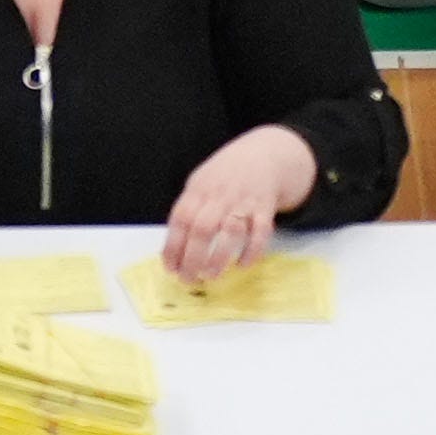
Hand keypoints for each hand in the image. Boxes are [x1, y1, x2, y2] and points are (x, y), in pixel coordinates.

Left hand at [156, 127, 319, 285]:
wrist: (264, 154)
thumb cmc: (226, 175)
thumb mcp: (201, 182)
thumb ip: (190, 209)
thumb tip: (175, 248)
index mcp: (199, 189)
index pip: (181, 219)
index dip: (173, 245)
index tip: (170, 268)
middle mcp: (220, 195)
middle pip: (202, 228)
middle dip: (193, 258)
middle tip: (189, 280)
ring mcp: (243, 201)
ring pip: (231, 232)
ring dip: (219, 258)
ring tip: (210, 276)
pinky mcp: (265, 208)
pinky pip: (260, 232)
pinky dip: (252, 251)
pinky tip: (242, 264)